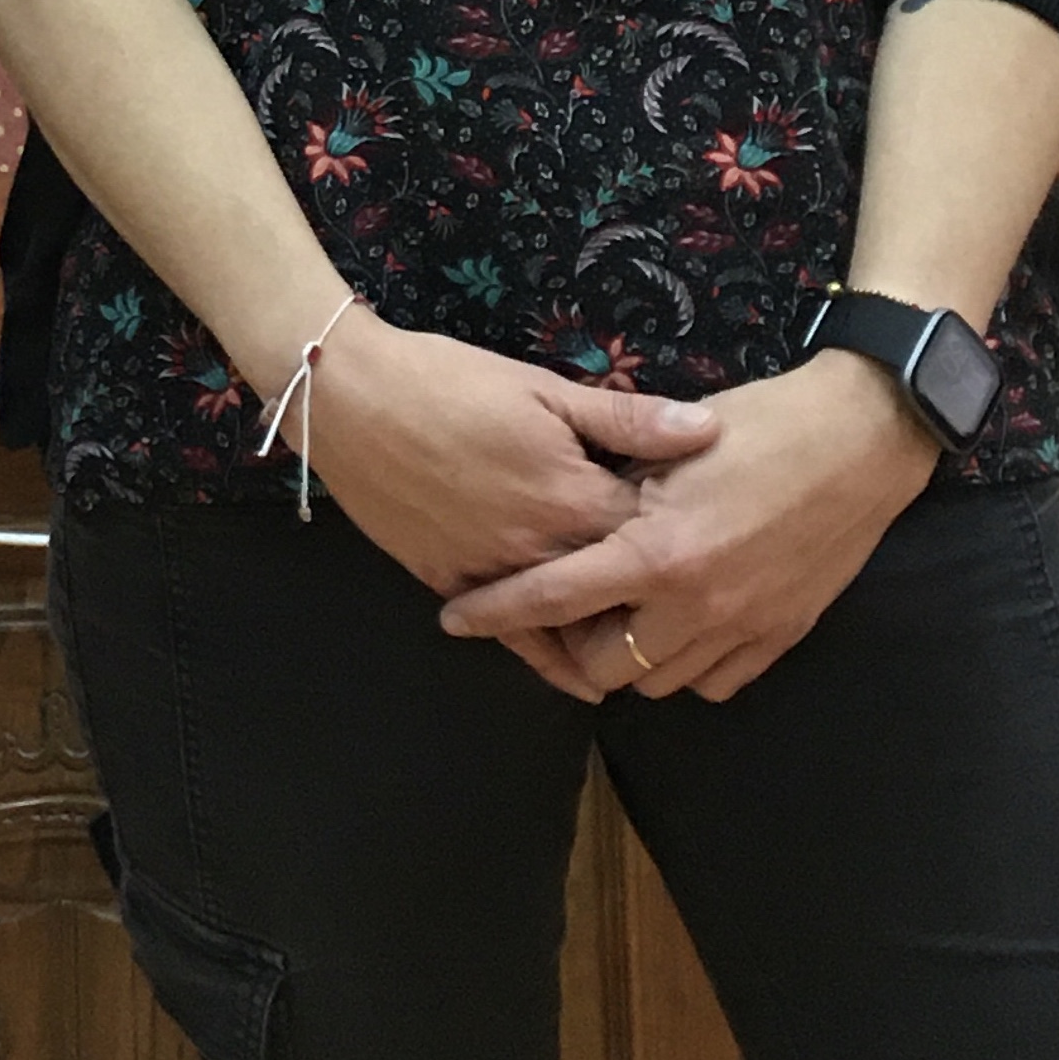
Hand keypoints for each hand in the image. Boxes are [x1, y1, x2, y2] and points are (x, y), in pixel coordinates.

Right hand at [298, 312, 721, 690]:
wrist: (350, 396)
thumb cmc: (449, 380)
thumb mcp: (540, 387)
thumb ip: (624, 419)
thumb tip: (707, 430)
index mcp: (572, 496)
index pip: (654, 534)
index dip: (682, 530)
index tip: (704, 527)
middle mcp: (541, 549)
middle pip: (619, 589)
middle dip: (656, 592)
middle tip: (694, 591)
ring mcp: (497, 574)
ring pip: (572, 624)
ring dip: (610, 633)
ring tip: (652, 641)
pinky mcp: (455, 585)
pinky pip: (514, 638)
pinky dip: (550, 661)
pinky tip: (580, 679)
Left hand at [435, 352, 934, 702]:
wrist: (861, 442)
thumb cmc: (761, 425)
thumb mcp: (673, 442)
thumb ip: (615, 480)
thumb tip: (562, 502)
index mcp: (656, 552)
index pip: (555, 597)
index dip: (498, 611)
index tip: (454, 616)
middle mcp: (695, 606)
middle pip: (603, 666)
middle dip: (569, 646)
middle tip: (558, 608)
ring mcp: (743, 629)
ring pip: (658, 680)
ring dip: (628, 656)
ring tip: (613, 615)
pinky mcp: (780, 637)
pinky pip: (715, 680)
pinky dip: (685, 663)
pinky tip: (675, 624)